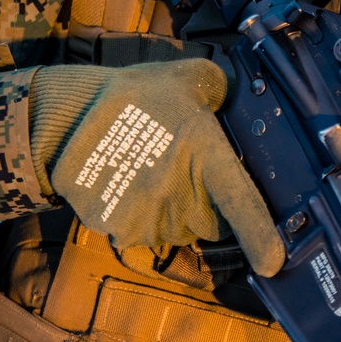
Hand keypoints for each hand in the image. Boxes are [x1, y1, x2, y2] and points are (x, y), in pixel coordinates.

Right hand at [29, 59, 283, 273]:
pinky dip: (140, 217)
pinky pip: (144, 233)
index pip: (242, 204)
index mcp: (204, 155)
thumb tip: (243, 97)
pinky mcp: (118, 230)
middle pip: (211, 224)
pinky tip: (128, 184)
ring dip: (172, 211)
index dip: (261, 238)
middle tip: (185, 171)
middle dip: (208, 206)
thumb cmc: (134, 95)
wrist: (67, 117)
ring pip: (177, 230)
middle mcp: (178, 194)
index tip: (273, 264)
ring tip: (150, 171)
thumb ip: (223, 89)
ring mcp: (147, 216)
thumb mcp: (189, 77)